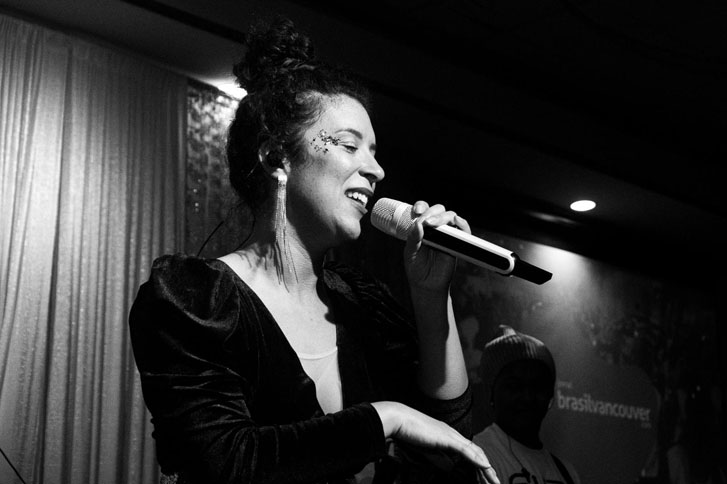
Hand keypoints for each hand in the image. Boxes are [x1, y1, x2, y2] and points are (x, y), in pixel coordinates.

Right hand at [371, 401, 498, 483]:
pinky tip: (485, 467)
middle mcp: (453, 434)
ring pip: (475, 452)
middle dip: (487, 469)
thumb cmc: (408, 432)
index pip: (469, 451)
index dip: (478, 463)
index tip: (484, 476)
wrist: (399, 419)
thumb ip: (438, 456)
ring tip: (494, 480)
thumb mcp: (427, 448)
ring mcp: (451, 435)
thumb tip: (448, 467)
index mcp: (448, 435)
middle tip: (495, 481)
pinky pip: (466, 451)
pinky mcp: (446, 438)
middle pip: (476, 452)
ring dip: (486, 468)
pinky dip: (477, 459)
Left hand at [403, 201, 471, 292]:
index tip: (417, 212)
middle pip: (437, 210)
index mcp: (420, 227)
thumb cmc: (417, 268)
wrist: (427, 285)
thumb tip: (418, 224)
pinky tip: (457, 222)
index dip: (421, 206)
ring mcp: (446, 234)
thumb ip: (413, 238)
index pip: (422, 209)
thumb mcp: (410, 252)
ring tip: (434, 224)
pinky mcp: (457, 242)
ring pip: (450, 216)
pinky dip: (462, 224)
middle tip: (426, 222)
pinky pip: (464, 230)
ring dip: (443, 217)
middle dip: (432, 212)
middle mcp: (434, 228)